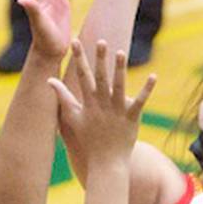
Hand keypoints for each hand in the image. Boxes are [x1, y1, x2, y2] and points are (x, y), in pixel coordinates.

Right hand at [49, 39, 155, 162]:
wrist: (105, 162)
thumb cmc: (88, 139)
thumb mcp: (72, 118)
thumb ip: (62, 97)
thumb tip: (49, 81)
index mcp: (88, 103)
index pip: (82, 76)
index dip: (78, 58)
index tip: (74, 41)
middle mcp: (102, 105)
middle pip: (100, 78)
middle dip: (100, 59)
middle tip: (101, 41)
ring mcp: (117, 111)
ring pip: (119, 87)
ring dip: (120, 70)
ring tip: (121, 52)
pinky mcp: (131, 118)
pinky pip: (140, 102)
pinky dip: (146, 89)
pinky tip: (153, 76)